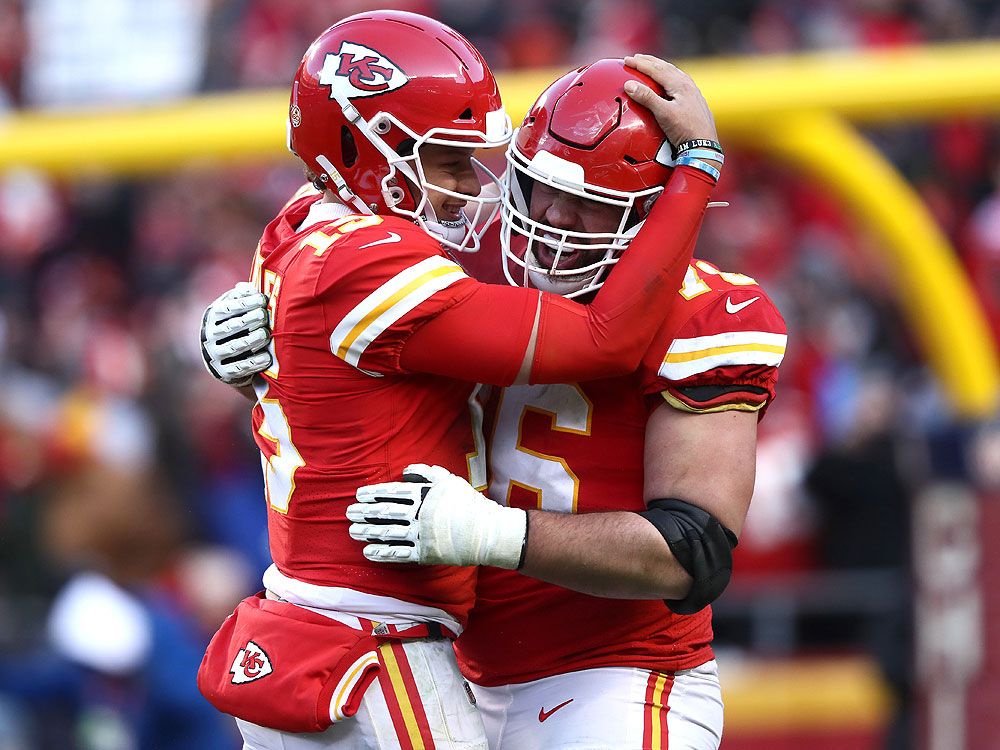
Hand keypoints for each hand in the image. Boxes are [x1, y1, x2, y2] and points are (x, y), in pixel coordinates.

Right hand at [200, 282, 272, 386]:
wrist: (225, 359)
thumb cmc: (236, 325)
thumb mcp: (234, 309)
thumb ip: (242, 297)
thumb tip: (251, 287)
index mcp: (212, 316)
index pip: (228, 308)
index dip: (245, 303)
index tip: (262, 299)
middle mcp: (210, 335)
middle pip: (230, 327)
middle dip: (249, 320)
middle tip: (264, 316)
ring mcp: (215, 355)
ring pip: (234, 347)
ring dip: (251, 340)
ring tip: (265, 334)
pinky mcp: (224, 372)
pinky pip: (240, 367)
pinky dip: (254, 362)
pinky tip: (267, 357)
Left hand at [347, 464, 526, 568]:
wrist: (488, 532)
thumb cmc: (469, 504)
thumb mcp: (450, 480)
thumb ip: (427, 473)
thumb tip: (405, 471)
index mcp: (425, 494)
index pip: (393, 492)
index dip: (374, 493)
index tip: (360, 494)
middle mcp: (420, 514)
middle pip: (386, 512)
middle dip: (365, 512)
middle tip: (349, 512)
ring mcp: (422, 535)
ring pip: (388, 532)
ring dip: (367, 532)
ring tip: (352, 531)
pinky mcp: (426, 553)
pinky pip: (399, 553)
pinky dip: (382, 553)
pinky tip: (368, 551)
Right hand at [623, 54, 717, 150]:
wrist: (704, 146)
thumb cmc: (685, 129)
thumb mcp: (663, 114)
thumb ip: (647, 97)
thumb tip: (629, 85)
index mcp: (680, 84)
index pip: (656, 69)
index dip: (640, 64)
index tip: (627, 60)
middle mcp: (688, 85)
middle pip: (666, 68)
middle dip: (650, 62)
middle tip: (637, 58)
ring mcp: (693, 93)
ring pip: (675, 73)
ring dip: (661, 68)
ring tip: (652, 65)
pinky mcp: (696, 101)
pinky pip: (680, 82)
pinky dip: (670, 77)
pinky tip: (670, 81)